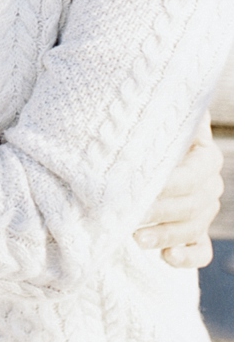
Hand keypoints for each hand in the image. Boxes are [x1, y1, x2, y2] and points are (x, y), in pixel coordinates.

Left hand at [133, 113, 223, 267]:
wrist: (146, 145)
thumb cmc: (150, 126)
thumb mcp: (159, 114)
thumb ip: (167, 106)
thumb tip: (171, 84)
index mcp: (205, 155)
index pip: (193, 176)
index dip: (169, 185)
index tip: (140, 187)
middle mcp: (210, 184)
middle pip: (191, 205)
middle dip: (160, 212)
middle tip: (130, 215)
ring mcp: (204, 210)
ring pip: (192, 229)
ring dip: (165, 236)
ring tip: (136, 239)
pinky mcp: (194, 233)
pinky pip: (200, 251)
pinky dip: (187, 258)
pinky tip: (167, 257)